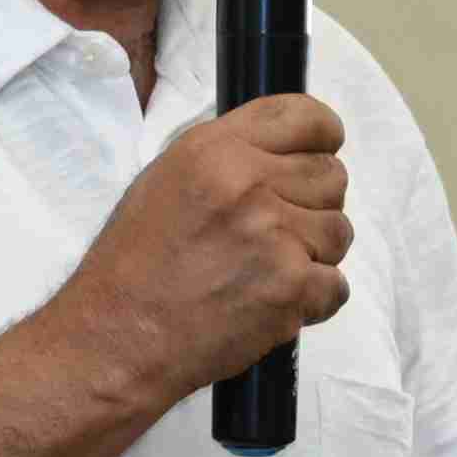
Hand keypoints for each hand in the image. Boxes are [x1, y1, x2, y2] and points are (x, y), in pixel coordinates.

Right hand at [60, 96, 351, 417]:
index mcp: (214, 149)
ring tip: (266, 272)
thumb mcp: (165, 182)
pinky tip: (271, 303)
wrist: (116, 338)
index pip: (306, 118)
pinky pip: (337, 286)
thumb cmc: (133, 268)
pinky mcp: (290, 288)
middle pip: (332, 176)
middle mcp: (247, 184)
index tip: (317, 156)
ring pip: (339, 232)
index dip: (322, 138)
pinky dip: (313, 301)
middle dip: (314, 206)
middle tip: (277, 234)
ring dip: (315, 256)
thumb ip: (228, 159)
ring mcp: (273, 236)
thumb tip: (284, 155)